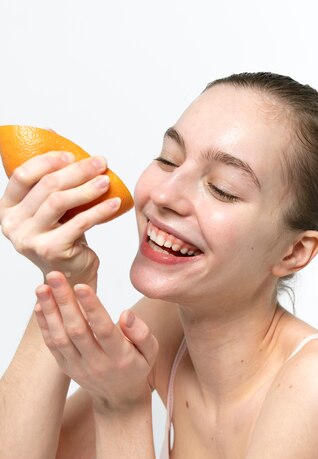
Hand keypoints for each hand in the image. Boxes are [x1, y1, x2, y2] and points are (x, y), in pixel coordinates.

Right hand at [0, 151, 120, 286]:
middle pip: (46, 187)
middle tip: (99, 162)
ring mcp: (30, 239)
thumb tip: (50, 131)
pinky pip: (79, 223)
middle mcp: (13, 225)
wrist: (72, 274)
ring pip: (60, 202)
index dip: (47, 160)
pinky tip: (114, 203)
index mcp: (8, 209)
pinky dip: (99, 210)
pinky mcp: (51, 250)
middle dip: (76, 171)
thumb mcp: (52, 206)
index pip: (22, 176)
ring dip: (87, 188)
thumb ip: (48, 175)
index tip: (72, 154)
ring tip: (105, 180)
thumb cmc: (63, 236)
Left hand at [34, 271, 158, 412]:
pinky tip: (40, 305)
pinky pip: (52, 345)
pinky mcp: (66, 367)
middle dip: (64, 301)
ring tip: (42, 287)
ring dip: (49, 311)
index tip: (81, 285)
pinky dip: (44, 325)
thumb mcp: (150, 352)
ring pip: (60, 337)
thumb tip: (125, 313)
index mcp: (120, 356)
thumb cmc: (136, 366)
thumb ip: (141, 332)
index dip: (91, 307)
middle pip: (77, 330)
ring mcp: (78, 366)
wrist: (119, 398)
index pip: (103, 329)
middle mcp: (96, 363)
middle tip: (54, 276)